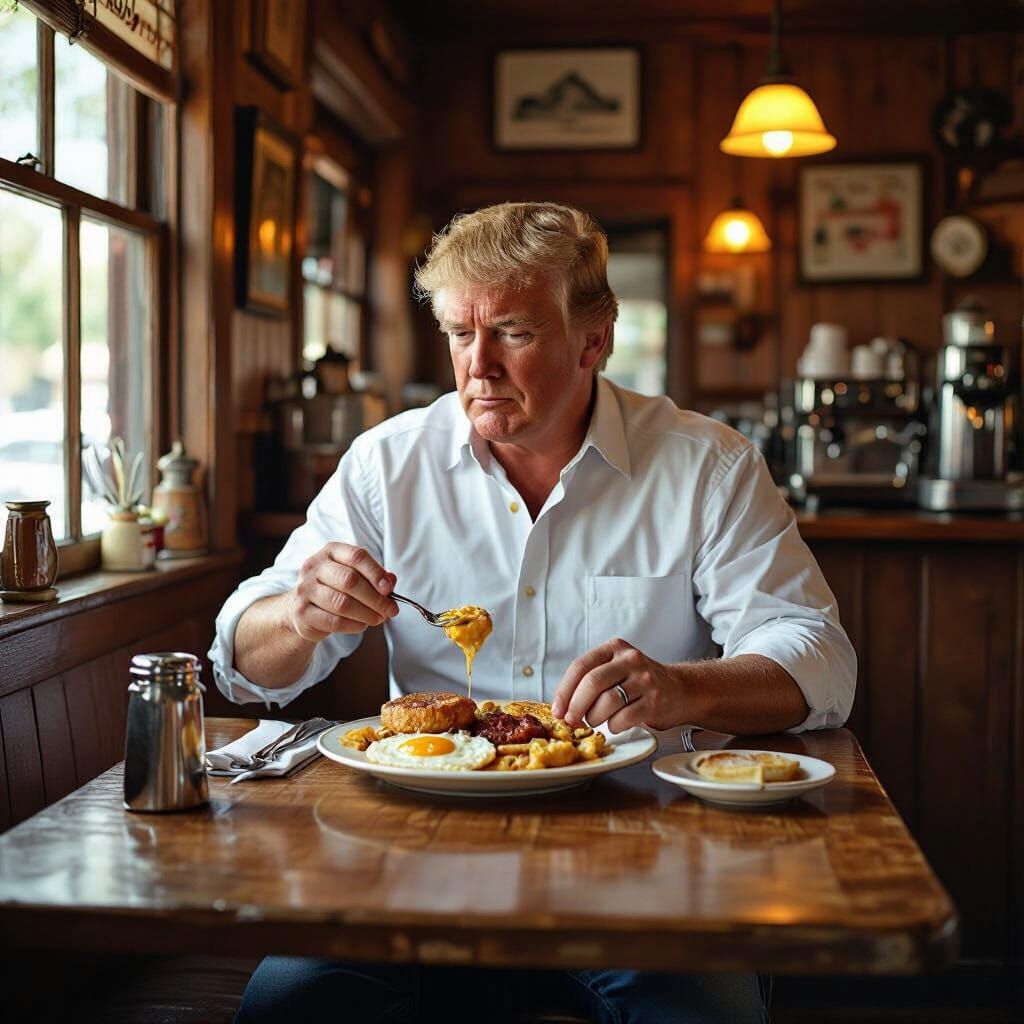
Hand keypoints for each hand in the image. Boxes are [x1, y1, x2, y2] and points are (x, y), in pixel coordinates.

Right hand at [286, 543, 397, 642]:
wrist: (302, 609)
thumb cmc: (334, 589)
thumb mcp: (354, 576)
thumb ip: (374, 576)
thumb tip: (390, 581)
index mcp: (331, 551)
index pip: (356, 556)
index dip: (376, 573)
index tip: (389, 589)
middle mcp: (314, 567)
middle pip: (349, 580)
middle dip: (375, 598)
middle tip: (390, 610)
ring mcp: (305, 589)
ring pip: (342, 603)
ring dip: (366, 613)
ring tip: (378, 619)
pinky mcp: (302, 612)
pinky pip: (334, 621)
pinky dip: (354, 625)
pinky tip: (362, 625)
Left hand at [551, 638, 686, 731]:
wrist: (681, 690)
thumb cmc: (639, 683)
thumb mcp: (616, 668)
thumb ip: (592, 678)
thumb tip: (561, 706)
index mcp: (614, 648)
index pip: (580, 666)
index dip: (564, 690)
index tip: (557, 710)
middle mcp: (630, 659)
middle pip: (592, 683)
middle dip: (576, 707)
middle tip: (571, 721)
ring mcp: (645, 679)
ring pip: (607, 702)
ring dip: (595, 718)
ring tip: (596, 721)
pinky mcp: (655, 701)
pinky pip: (624, 718)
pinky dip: (614, 726)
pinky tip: (616, 724)